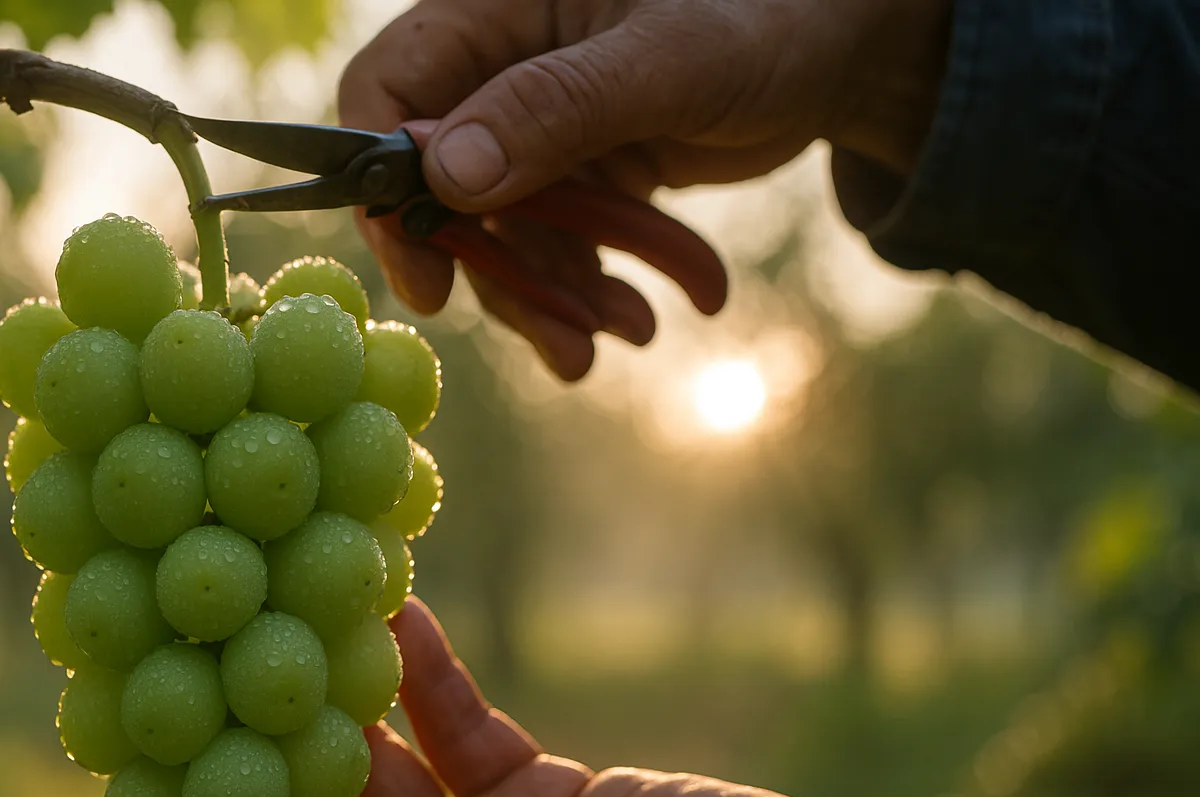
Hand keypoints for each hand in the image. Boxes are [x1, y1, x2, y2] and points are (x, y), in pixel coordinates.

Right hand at [339, 0, 953, 375]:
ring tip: (622, 335)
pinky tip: (637, 320)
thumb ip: (553, 109)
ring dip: (552, 300)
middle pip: (437, 189)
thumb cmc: (764, 19)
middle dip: (496, 273)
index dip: (386, 187)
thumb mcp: (665, 62)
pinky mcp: (575, 175)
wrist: (841, 49)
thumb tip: (445, 177)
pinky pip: (552, 249)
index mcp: (492, 13)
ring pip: (498, 236)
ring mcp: (536, 130)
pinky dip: (587, 293)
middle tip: (557, 335)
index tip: (430, 274)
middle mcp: (499, 72)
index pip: (384, 91)